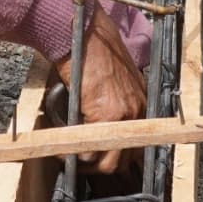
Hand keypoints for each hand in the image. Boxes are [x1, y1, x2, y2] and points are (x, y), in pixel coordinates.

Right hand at [53, 3, 147, 175]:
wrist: (86, 35)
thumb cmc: (92, 52)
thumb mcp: (112, 81)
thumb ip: (112, 104)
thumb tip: (95, 128)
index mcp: (142, 103)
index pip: (136, 146)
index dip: (115, 156)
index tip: (98, 157)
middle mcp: (139, 112)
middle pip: (123, 160)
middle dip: (99, 166)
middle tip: (78, 162)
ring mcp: (125, 116)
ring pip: (107, 163)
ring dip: (85, 165)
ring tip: (68, 156)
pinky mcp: (106, 116)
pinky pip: (88, 150)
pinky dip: (72, 155)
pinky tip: (60, 147)